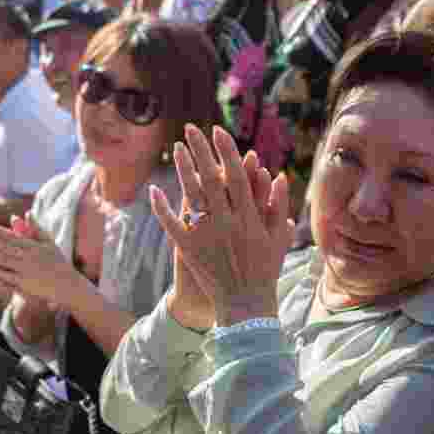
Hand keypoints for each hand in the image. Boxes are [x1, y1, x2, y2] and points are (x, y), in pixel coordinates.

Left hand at [0, 220, 74, 306]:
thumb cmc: (58, 262)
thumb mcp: (48, 242)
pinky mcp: (24, 284)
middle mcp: (28, 257)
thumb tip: (27, 212)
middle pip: (5, 247)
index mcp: (33, 246)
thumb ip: (36, 228)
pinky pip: (8, 277)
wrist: (67, 284)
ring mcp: (26, 271)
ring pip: (4, 261)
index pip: (12, 236)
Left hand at [151, 125, 293, 326]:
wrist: (245, 304)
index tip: (218, 131)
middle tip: (190, 129)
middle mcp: (227, 221)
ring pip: (191, 195)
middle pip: (212, 178)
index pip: (237, 175)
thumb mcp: (279, 237)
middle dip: (201, 150)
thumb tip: (278, 175)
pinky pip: (173, 224)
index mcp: (249, 216)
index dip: (227, 151)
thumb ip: (278, 205)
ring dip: (183, 169)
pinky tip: (154, 190)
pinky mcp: (189, 249)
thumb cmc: (265, 270)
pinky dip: (163, 207)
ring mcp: (207, 235)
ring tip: (175, 148)